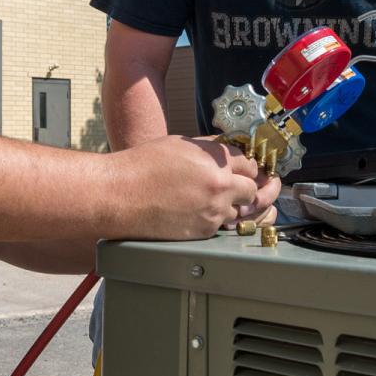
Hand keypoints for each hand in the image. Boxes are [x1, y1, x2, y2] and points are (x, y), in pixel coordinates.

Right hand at [115, 136, 278, 239]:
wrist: (120, 195)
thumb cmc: (143, 166)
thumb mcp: (181, 144)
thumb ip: (210, 148)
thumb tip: (228, 150)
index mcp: (216, 159)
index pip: (252, 164)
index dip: (251, 167)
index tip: (251, 171)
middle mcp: (221, 184)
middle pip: (254, 190)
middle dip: (252, 189)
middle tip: (252, 189)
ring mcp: (214, 210)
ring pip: (241, 212)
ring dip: (236, 207)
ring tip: (227, 203)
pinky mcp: (203, 231)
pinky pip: (222, 226)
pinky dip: (217, 220)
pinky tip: (204, 213)